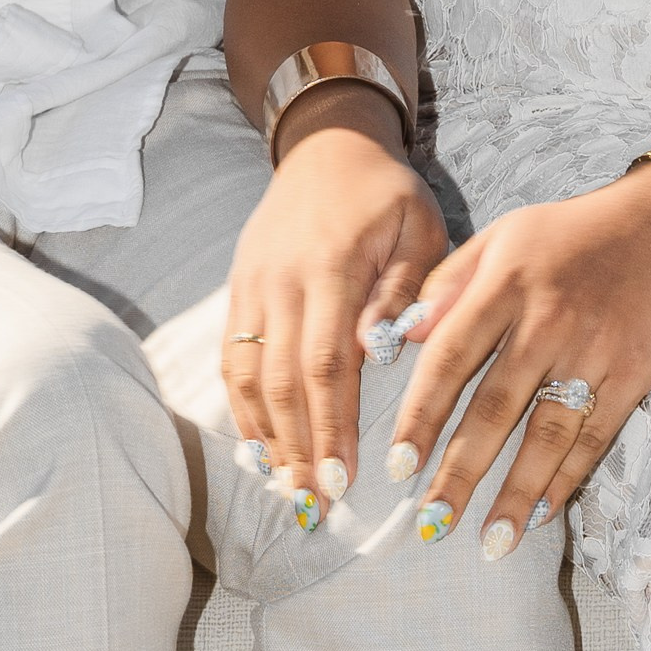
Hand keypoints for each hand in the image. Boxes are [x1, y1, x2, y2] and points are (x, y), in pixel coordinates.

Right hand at [222, 101, 447, 514]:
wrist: (327, 145)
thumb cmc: (386, 193)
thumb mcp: (418, 225)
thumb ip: (405, 288)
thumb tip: (382, 350)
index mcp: (332, 268)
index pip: (325, 363)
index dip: (330, 427)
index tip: (343, 480)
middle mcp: (282, 282)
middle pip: (281, 381)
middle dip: (298, 448)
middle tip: (315, 504)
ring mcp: (252, 286)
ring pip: (248, 374)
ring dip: (265, 436)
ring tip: (286, 487)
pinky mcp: (238, 289)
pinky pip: (231, 356)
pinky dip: (240, 406)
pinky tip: (258, 445)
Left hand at [393, 162, 650, 555]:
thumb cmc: (568, 233)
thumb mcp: (500, 237)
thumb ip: (448, 284)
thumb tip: (402, 338)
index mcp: (506, 283)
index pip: (451, 356)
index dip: (422, 414)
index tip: (397, 464)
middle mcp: (548, 320)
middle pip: (496, 407)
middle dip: (460, 471)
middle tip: (431, 523)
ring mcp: (595, 350)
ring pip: (548, 433)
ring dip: (515, 492)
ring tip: (488, 542)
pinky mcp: (635, 374)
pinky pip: (595, 436)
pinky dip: (567, 478)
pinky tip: (541, 514)